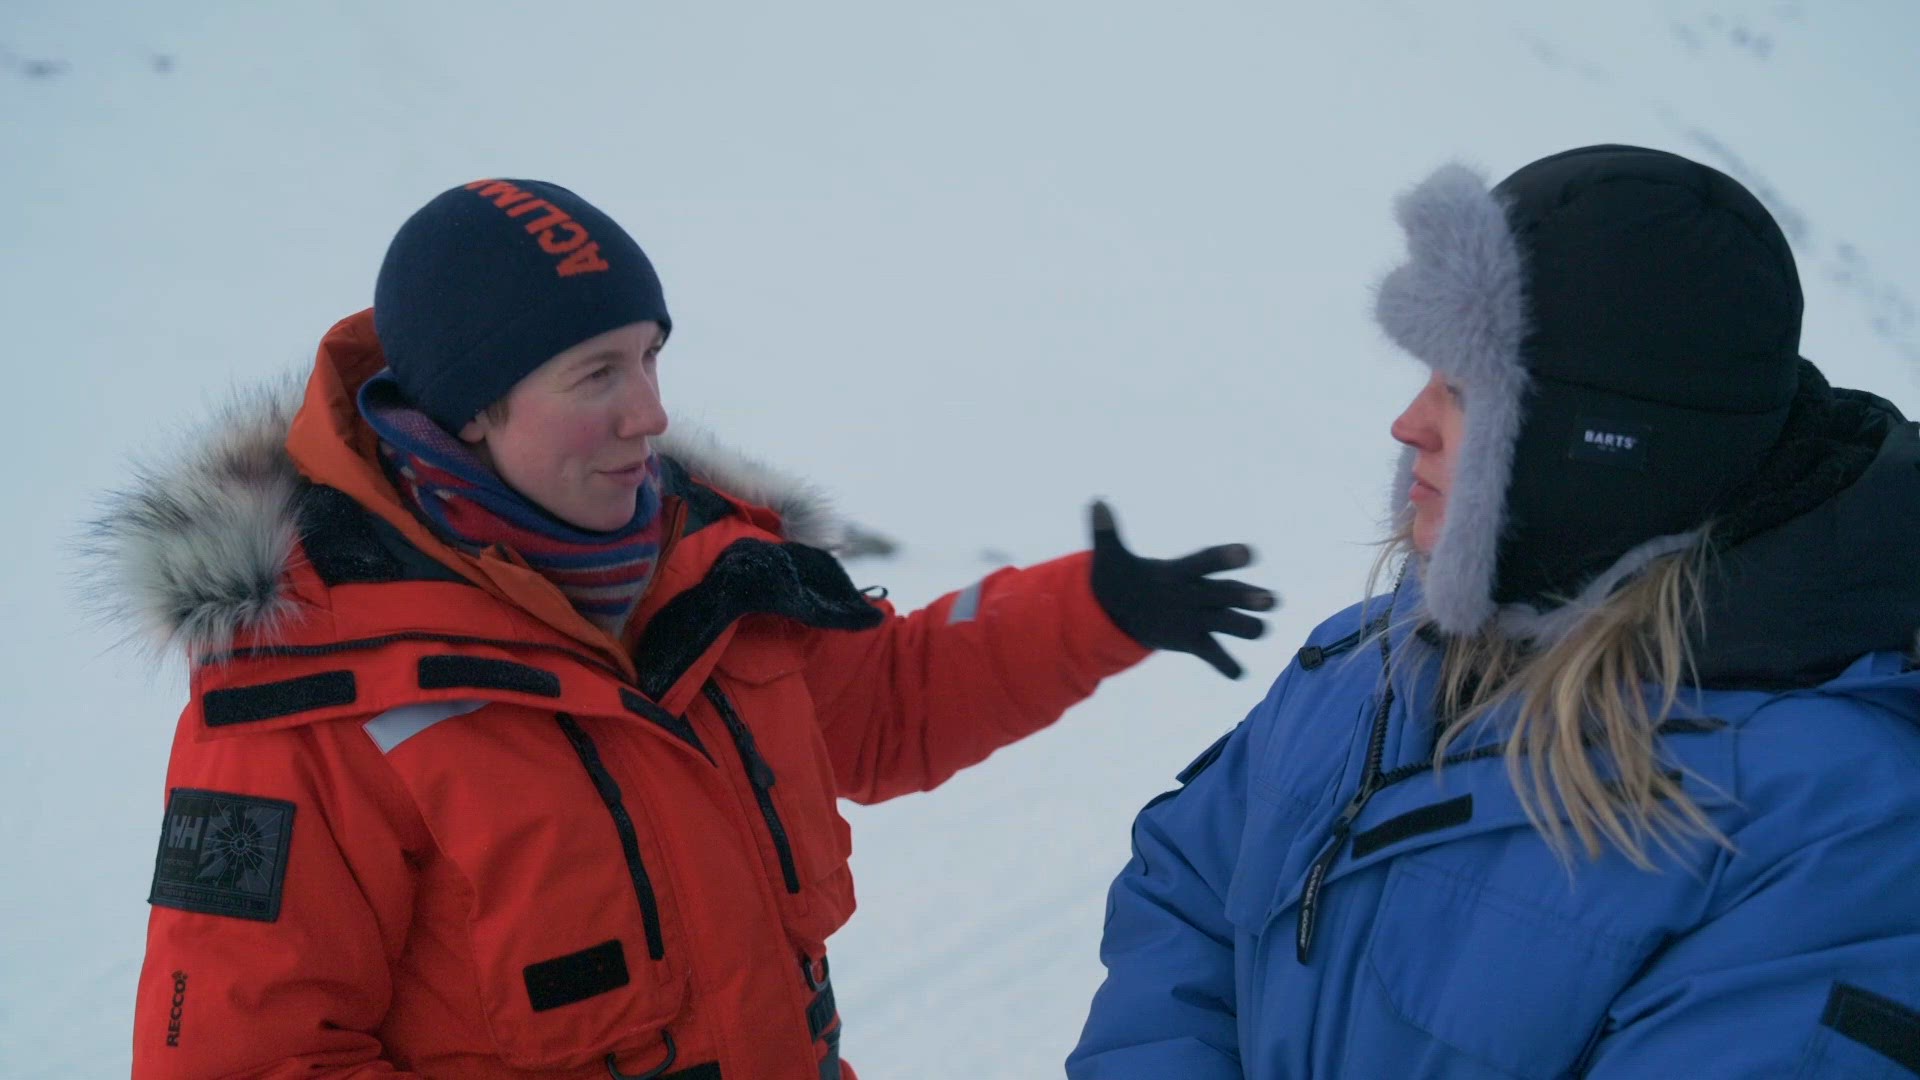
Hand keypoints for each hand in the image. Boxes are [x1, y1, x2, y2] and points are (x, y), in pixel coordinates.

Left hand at [1088, 500, 1276, 678]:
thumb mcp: (1110, 557)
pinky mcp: (1195, 641)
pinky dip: (1225, 665)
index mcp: (1180, 571)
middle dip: (1247, 596)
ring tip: (1261, 630)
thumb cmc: (1122, 577)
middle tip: (1270, 599)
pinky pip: (1214, 654)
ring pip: (1231, 622)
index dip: (1225, 558)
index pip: (1205, 562)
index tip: (1248, 553)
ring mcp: (1199, 617)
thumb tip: (1095, 502)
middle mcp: (1197, 592)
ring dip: (1246, 626)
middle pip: (1227, 592)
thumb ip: (1105, 533)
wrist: (1124, 607)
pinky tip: (1237, 674)